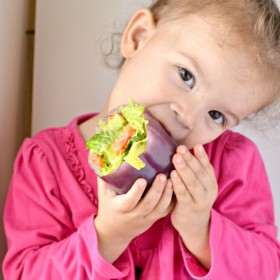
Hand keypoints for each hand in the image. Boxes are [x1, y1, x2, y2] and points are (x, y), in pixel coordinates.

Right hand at [94, 174, 173, 262]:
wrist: (114, 232)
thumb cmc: (108, 207)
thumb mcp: (104, 193)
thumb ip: (105, 176)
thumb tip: (106, 155)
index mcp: (119, 208)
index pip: (129, 201)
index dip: (136, 192)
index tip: (142, 180)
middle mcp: (133, 216)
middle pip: (148, 205)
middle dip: (156, 190)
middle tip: (163, 176)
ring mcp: (145, 219)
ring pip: (159, 209)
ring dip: (167, 195)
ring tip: (172, 180)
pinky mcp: (153, 220)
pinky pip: (165, 212)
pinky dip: (172, 201)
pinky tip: (177, 188)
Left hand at [170, 145, 217, 268]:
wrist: (194, 225)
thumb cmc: (193, 199)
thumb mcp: (198, 185)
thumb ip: (194, 171)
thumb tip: (184, 150)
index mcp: (211, 182)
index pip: (207, 167)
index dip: (201, 156)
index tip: (196, 145)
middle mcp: (209, 191)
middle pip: (199, 173)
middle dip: (189, 159)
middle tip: (180, 148)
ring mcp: (200, 200)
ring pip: (192, 182)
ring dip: (184, 169)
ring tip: (176, 157)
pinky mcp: (189, 208)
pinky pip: (183, 194)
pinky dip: (178, 183)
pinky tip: (172, 174)